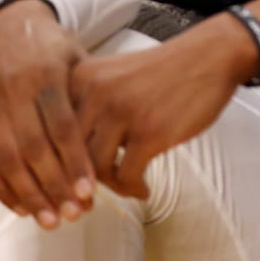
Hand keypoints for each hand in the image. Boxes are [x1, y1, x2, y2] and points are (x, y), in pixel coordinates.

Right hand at [0, 0, 94, 229]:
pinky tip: (24, 209)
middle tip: (75, 215)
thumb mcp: (77, 59)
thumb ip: (88, 97)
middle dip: (54, 186)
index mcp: (45, 74)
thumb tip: (111, 145)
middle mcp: (13, 93)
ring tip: (52, 221)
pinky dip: (2, 190)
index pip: (60, 125)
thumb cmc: (52, 48)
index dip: (74, 161)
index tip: (89, 192)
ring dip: (29, 195)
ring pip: (5, 161)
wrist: (7, 27)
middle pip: (32, 148)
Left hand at [69, 13, 257, 199]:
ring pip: (93, 170)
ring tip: (124, 187)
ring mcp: (122, 112)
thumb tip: (66, 158)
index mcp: (81, 78)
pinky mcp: (150, 132)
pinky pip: (126, 175)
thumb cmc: (162, 72)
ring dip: (108, 188)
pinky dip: (133, 189)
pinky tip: (143, 189)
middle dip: (72, 186)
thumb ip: (87, 105)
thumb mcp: (112, 76)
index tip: (60, 186)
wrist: (209, 57)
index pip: (50, 130)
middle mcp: (95, 93)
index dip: (52, 165)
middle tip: (83, 202)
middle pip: (66, 154)